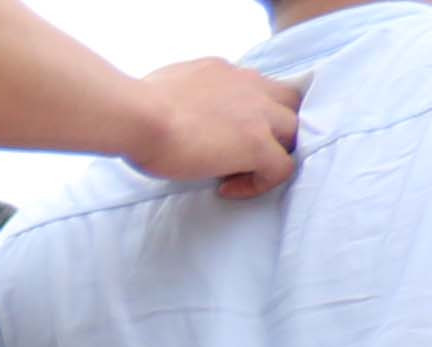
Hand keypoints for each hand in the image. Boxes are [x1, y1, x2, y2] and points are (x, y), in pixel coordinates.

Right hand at [132, 52, 301, 193]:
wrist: (138, 116)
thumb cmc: (137, 106)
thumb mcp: (168, 86)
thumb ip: (186, 93)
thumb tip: (175, 108)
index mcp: (227, 72)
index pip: (258, 87)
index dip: (249, 113)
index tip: (220, 135)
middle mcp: (250, 86)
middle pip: (289, 103)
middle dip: (275, 128)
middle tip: (244, 153)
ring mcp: (258, 114)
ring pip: (295, 132)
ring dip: (274, 152)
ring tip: (241, 172)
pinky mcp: (257, 144)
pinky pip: (282, 168)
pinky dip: (260, 183)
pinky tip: (227, 189)